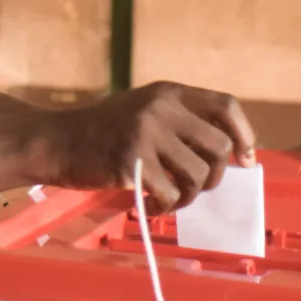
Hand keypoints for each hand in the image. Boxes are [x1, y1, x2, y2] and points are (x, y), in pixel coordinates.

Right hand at [37, 82, 256, 212]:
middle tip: (195, 187)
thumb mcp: (144, 110)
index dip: (244, 135)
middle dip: (214, 176)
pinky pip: (170, 194)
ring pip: (198, 175)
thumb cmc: (102, 131)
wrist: (55, 141)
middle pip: (218, 147)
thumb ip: (181, 120)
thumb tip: (230, 151)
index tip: (244, 160)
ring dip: (190, 197)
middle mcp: (161, 108)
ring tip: (170, 200)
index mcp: (168, 92)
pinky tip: (150, 206)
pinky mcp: (131, 162)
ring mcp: (145, 133)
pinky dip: (165, 208)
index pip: (226, 106)